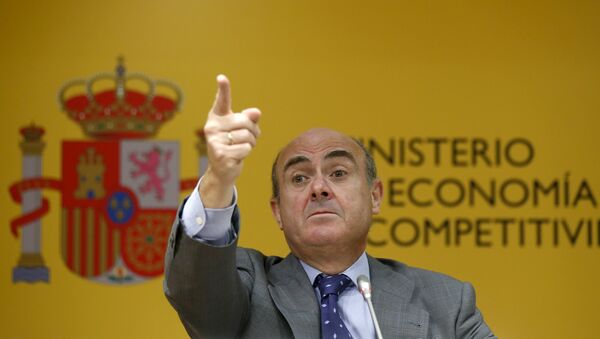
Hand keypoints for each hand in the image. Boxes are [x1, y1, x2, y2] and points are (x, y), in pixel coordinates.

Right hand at [200, 75, 260, 207]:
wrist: (222, 170)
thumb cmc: (234, 145)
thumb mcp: (242, 130)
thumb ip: (249, 119)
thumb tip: (256, 112)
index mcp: (216, 117)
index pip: (222, 101)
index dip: (223, 89)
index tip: (222, 77)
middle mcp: (212, 127)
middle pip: (245, 121)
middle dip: (253, 131)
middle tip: (248, 138)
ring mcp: (214, 141)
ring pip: (247, 136)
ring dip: (251, 143)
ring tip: (241, 148)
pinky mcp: (221, 154)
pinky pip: (246, 148)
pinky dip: (246, 153)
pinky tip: (236, 157)